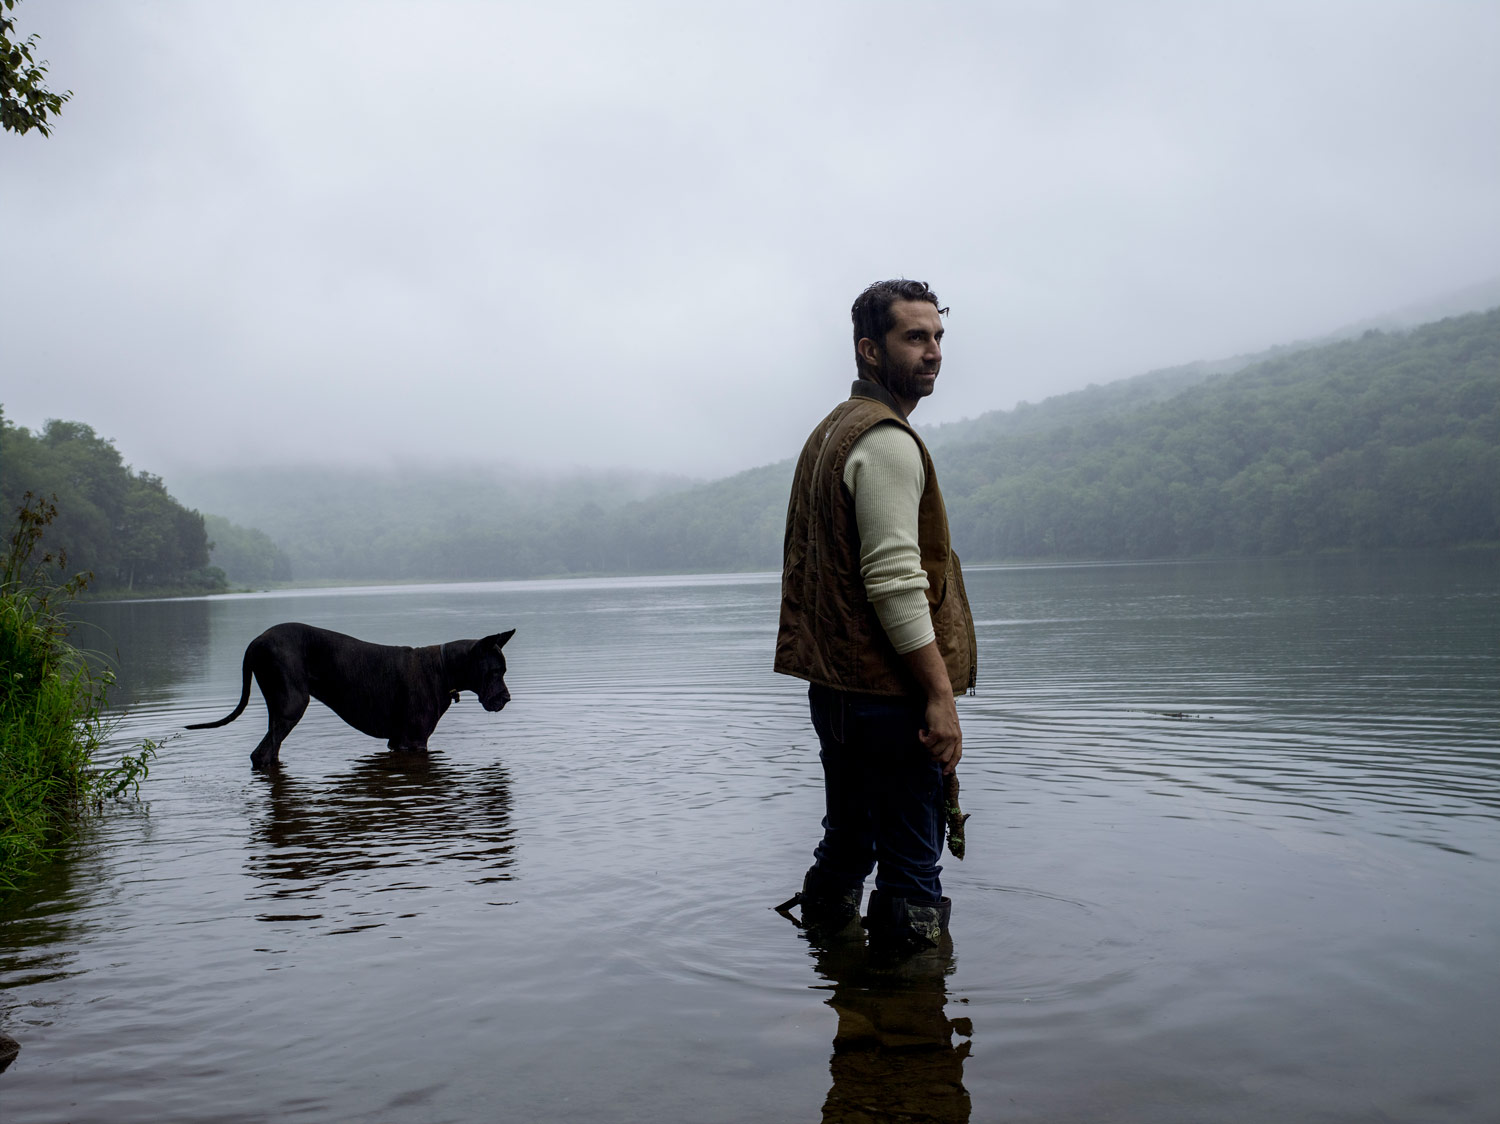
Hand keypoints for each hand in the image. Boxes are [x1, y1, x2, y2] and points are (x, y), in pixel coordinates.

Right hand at [900, 639, 963, 774]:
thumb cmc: (943, 711)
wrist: (941, 698)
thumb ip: (948, 738)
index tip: (945, 772)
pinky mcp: (937, 732)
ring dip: (926, 746)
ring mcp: (946, 736)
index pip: (957, 756)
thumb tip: (940, 751)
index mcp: (958, 738)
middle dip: (933, 757)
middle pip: (943, 758)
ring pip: (933, 752)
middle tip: (927, 748)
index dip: (951, 766)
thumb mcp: (950, 726)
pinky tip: (921, 731)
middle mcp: (954, 738)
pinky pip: (926, 743)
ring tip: (925, 735)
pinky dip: (921, 739)